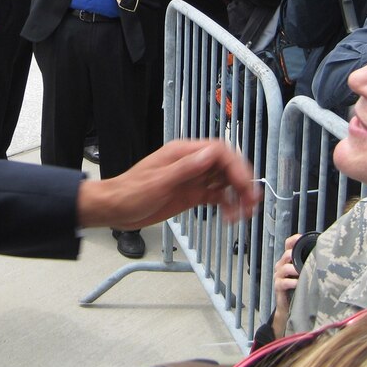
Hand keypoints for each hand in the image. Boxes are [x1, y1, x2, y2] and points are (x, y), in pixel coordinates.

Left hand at [76, 140, 259, 229]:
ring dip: (236, 194)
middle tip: (251, 200)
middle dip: (241, 181)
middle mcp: (189, 164)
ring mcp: (191, 179)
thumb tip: (209, 155)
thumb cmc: (130, 192)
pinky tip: (230, 215)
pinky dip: (226, 204)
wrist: (115, 208)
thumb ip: (186, 168)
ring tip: (245, 211)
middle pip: (225, 166)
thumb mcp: (159, 181)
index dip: (235, 165)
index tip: (244, 184)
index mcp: (182, 153)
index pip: (218, 151)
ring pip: (223, 181)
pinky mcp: (190, 194)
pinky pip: (215, 195)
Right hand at [271, 233, 301, 336]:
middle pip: (287, 254)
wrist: (289, 307)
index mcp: (288, 260)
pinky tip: (300, 284)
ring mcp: (279, 275)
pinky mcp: (278, 286)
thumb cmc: (300, 288)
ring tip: (304, 273)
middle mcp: (281, 265)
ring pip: (285, 267)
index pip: (288, 244)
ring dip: (296, 269)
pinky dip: (293, 282)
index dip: (293, 239)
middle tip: (308, 260)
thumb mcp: (305, 274)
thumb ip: (310, 264)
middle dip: (296, 256)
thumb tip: (328, 255)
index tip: (301, 238)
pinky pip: (284, 282)